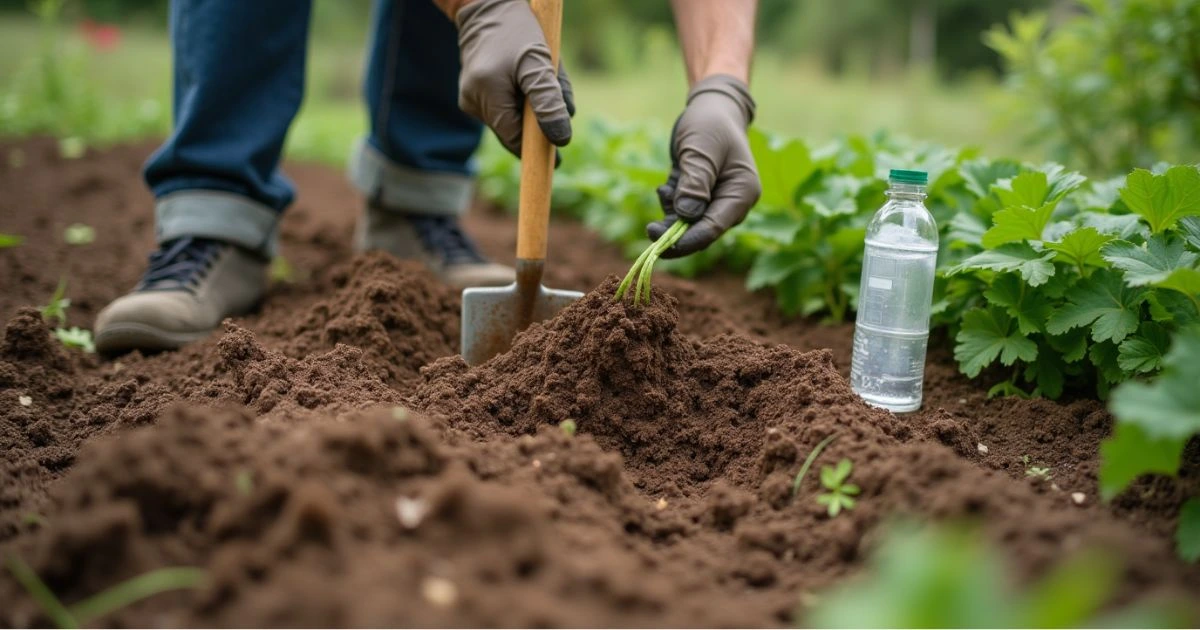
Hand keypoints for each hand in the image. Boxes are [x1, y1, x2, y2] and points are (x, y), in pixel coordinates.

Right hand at [455, 0, 574, 158]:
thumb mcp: (540, 63)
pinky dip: (516, 104)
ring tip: (538, 83)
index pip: (513, 139)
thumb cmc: (520, 32)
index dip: (536, 150)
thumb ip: (550, 100)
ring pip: (506, 121)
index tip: (558, 160)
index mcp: (487, 94)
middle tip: (559, 110)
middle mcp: (473, 101)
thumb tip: (561, 139)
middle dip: (536, 127)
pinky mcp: (470, 95)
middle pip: (510, 131)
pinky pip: (499, 110)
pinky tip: (520, 83)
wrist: (488, 8)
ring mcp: (469, 98)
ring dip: (526, 113)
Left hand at [649, 74, 759, 257]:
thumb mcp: (701, 150)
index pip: (715, 226)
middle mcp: (731, 203)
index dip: (689, 239)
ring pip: (688, 225)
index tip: (663, 244)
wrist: (710, 109)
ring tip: (664, 187)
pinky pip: (681, 213)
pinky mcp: (700, 199)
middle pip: (702, 231)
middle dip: (675, 233)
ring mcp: (716, 203)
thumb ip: (695, 183)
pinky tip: (667, 185)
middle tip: (649, 230)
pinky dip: (670, 204)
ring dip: (670, 215)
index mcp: (742, 193)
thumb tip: (686, 216)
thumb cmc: (710, 125)